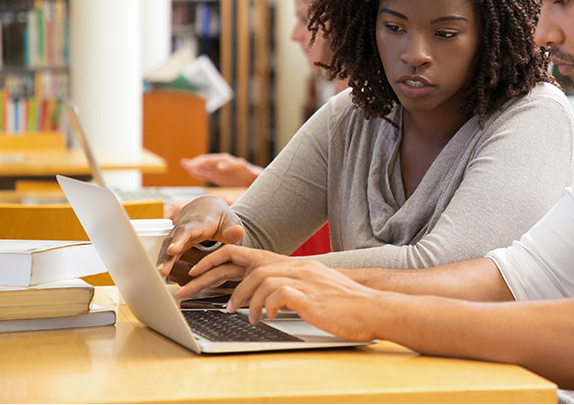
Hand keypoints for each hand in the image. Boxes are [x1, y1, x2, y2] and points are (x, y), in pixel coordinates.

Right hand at [156, 195, 244, 278]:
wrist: (206, 209)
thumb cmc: (218, 217)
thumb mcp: (229, 220)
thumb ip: (233, 228)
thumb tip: (237, 232)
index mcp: (198, 222)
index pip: (187, 231)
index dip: (179, 240)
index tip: (173, 250)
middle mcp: (184, 228)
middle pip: (172, 241)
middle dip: (166, 256)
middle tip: (161, 270)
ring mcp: (177, 236)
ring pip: (167, 249)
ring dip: (163, 262)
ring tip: (160, 276)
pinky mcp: (175, 244)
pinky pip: (168, 254)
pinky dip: (165, 264)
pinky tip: (163, 277)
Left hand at [180, 153, 262, 186]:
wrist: (253, 179)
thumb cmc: (234, 177)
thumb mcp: (217, 176)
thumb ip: (204, 173)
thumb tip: (189, 170)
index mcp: (217, 164)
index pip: (203, 162)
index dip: (194, 163)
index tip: (183, 164)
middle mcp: (223, 161)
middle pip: (210, 159)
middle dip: (199, 161)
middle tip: (189, 165)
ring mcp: (232, 163)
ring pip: (220, 159)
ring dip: (210, 161)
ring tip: (201, 164)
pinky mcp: (241, 165)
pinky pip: (234, 164)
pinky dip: (226, 165)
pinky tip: (220, 167)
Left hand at [180, 246, 383, 341]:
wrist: (374, 307)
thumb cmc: (348, 305)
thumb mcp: (316, 293)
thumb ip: (293, 291)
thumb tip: (272, 302)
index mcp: (297, 266)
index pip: (252, 255)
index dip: (221, 260)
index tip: (199, 272)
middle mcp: (297, 268)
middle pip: (249, 266)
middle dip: (220, 281)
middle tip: (206, 298)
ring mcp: (303, 279)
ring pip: (259, 279)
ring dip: (243, 298)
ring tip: (239, 314)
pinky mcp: (308, 295)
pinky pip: (276, 294)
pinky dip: (265, 306)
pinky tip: (265, 318)